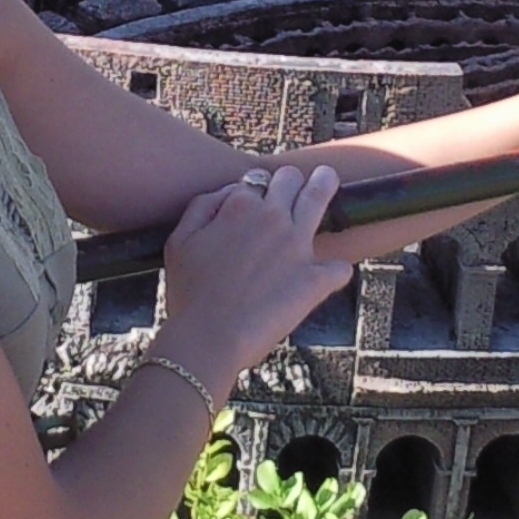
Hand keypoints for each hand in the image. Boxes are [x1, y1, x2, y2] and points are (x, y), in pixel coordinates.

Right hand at [156, 164, 353, 386]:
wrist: (208, 339)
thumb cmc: (188, 294)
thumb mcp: (179, 240)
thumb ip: (203, 205)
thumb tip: (232, 192)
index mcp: (239, 206)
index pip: (258, 179)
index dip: (258, 189)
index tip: (258, 201)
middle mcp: (272, 217)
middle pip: (292, 179)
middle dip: (293, 180)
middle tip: (298, 183)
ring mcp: (297, 246)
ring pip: (320, 197)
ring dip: (325, 184)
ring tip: (327, 179)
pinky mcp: (315, 278)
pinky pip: (339, 266)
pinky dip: (334, 272)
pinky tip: (325, 279)